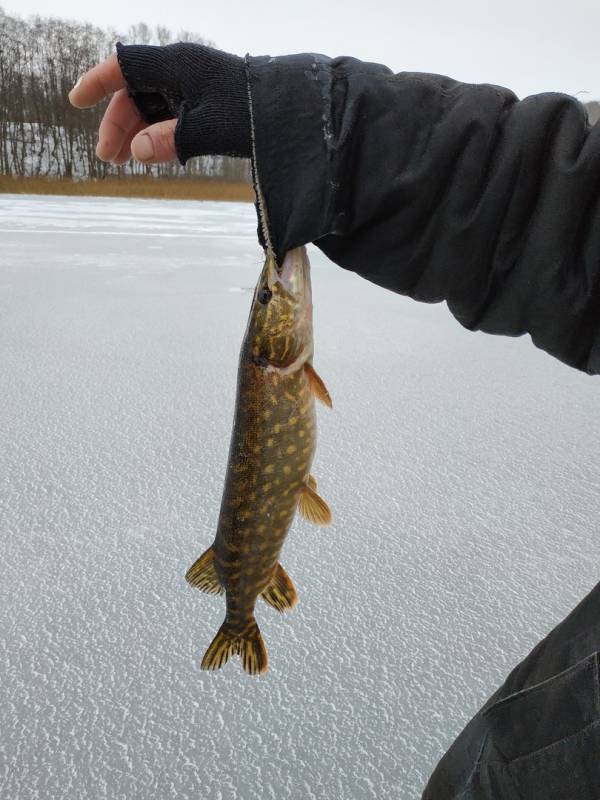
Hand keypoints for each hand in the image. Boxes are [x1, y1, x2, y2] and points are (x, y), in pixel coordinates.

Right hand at [68, 43, 250, 165]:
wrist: (292, 111)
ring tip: (126, 161)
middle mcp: (183, 68)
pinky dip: (160, 131)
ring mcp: (195, 83)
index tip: (76, 102)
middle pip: (136, 91)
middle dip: (119, 123)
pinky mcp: (208, 98)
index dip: (97, 83)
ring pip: (154, 104)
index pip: (124, 66)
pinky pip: (173, 111)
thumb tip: (136, 150)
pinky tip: (153, 152)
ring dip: (138, 131)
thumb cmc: (251, 114)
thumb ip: (167, 140)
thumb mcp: (206, 131)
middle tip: (109, 158)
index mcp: (177, 64)